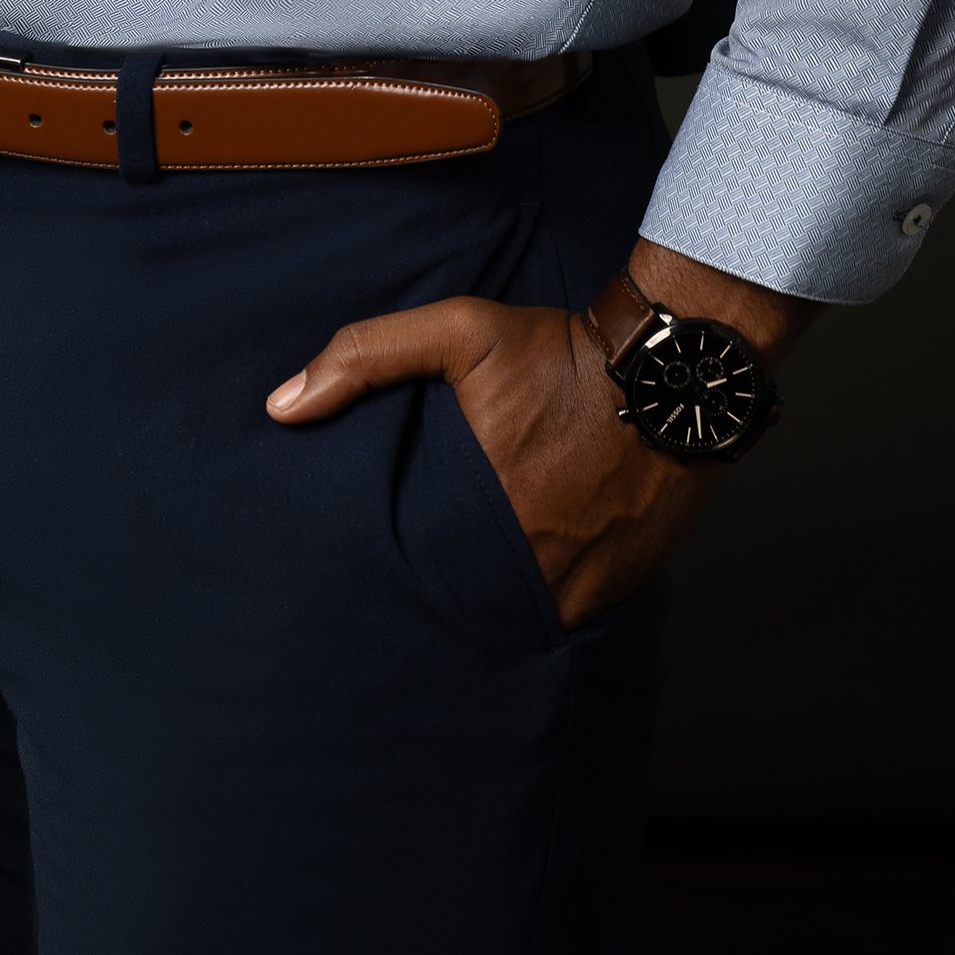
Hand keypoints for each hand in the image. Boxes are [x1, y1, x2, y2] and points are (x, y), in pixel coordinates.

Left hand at [265, 242, 806, 628]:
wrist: (672, 369)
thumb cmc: (562, 352)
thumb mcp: (459, 332)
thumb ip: (365, 357)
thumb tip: (281, 408)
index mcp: (480, 512)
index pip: (419, 581)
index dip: (397, 593)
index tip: (374, 596)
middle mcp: (530, 561)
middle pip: (470, 611)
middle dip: (445, 612)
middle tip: (417, 610)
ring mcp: (583, 582)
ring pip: (522, 623)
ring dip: (498, 616)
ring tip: (468, 614)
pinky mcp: (624, 584)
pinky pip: (574, 617)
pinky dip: (551, 609)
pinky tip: (531, 595)